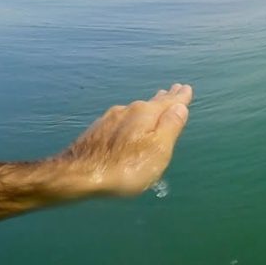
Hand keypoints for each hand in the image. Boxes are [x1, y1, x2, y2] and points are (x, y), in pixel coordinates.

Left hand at [45, 84, 192, 198]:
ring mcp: (110, 120)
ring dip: (148, 108)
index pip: (168, 102)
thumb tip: (180, 107)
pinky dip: (132, 120)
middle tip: (173, 90)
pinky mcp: (97, 131)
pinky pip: (122, 120)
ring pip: (135, 111)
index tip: (186, 88)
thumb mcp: (158, 150)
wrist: (79, 175)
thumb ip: (171, 127)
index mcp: (145, 114)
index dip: (179, 97)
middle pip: (151, 103)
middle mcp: (128, 111)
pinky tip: (129, 123)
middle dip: (164, 98)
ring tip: (155, 104)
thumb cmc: (126, 167)